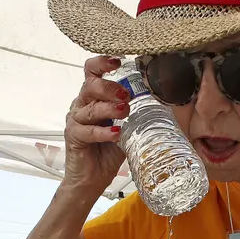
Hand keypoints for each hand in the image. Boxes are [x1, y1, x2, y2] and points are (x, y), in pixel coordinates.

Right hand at [63, 56, 129, 191]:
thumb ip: (139, 114)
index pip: (92, 72)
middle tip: (127, 95)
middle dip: (110, 87)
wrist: (92, 178)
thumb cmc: (109, 150)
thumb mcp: (129, 128)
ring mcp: (76, 120)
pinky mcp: (73, 136)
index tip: (118, 61)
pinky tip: (117, 134)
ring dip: (109, 108)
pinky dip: (103, 132)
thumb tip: (166, 102)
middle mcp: (82, 105)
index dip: (102, 63)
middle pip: (90, 85)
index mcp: (94, 98)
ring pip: (90, 108)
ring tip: (125, 111)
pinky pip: (87, 130)